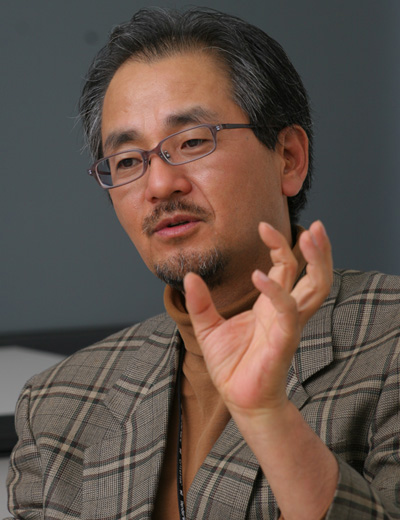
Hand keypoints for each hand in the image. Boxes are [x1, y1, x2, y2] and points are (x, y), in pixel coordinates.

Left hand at [183, 221, 331, 417]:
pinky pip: (288, 312)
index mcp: (270, 306)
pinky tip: (258, 276)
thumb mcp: (207, 327)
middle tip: (316, 224)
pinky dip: (276, 292)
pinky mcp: (283, 342)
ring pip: (316, 289)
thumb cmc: (230, 365)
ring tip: (309, 236)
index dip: (279, 246)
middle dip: (319, 250)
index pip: (286, 268)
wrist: (237, 399)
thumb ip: (200, 302)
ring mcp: (287, 326)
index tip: (262, 226)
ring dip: (317, 263)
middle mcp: (285, 312)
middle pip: (314, 275)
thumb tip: (189, 275)